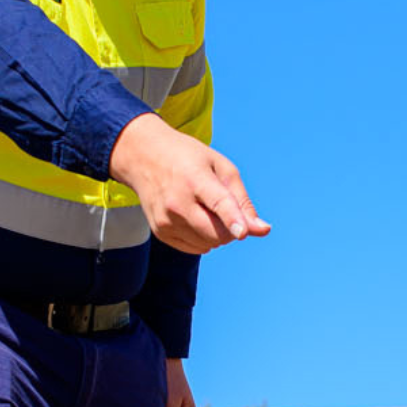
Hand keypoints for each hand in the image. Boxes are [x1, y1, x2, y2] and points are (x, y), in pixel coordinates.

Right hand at [110, 114, 270, 254]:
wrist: (143, 157)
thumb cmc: (188, 159)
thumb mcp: (220, 167)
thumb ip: (242, 200)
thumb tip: (263, 230)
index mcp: (195, 179)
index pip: (218, 203)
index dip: (232, 220)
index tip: (242, 233)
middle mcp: (177, 202)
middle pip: (217, 233)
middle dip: (231, 229)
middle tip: (226, 210)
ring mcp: (166, 220)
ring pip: (208, 244)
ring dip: (218, 234)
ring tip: (206, 209)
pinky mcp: (160, 232)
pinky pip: (195, 248)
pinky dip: (203, 239)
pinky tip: (195, 218)